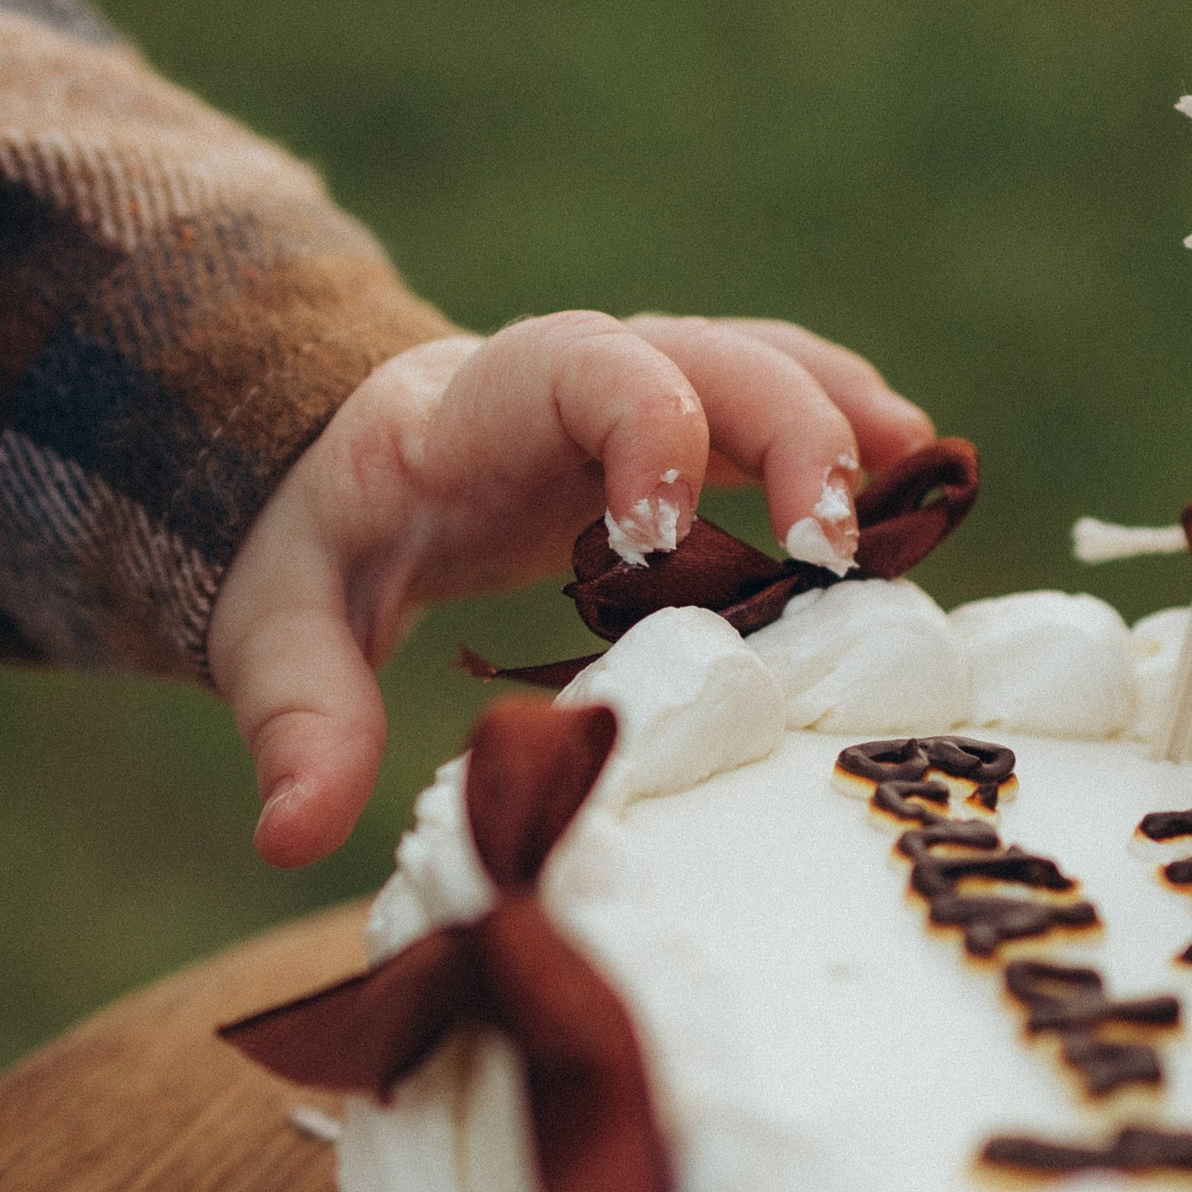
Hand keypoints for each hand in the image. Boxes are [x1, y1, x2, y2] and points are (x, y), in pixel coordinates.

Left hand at [207, 309, 934, 864]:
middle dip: (786, 430)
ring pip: (760, 361)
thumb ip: (296, 724)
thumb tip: (291, 839)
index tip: (657, 536)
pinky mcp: (683, 428)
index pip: (578, 366)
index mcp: (474, 411)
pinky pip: (778, 394)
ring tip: (919, 496)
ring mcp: (640, 395)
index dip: (642, 426)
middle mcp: (574, 380)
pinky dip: (850, 426)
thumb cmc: (315, 549)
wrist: (328, 469)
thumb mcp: (272, 633)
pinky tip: (918, 484)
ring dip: (843, 418)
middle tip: (835, 546)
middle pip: (705, 352)